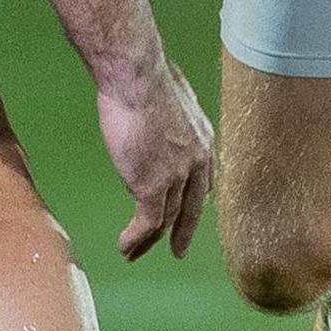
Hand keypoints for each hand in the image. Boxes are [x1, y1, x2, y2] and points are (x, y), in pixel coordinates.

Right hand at [93, 55, 210, 261]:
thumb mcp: (170, 98)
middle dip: (183, 231)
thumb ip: (168, 115)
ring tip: (135, 253)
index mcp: (202, 139)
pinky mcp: (153, 186)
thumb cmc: (145, 78)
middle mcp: (196, 161)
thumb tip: (155, 114)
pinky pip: (146, 222)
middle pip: (191, 206)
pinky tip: (125, 246)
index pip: (204, 180)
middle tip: (178, 249)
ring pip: (166, 218)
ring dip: (149, 240)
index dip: (195, 200)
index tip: (186, 213)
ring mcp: (176, 176)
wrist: (137, 79)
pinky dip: (135, 238)